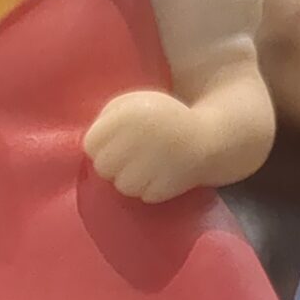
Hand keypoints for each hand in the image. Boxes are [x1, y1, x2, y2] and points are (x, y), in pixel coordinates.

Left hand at [83, 89, 213, 203]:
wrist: (209, 137)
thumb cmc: (164, 117)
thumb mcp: (132, 103)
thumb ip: (107, 118)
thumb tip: (90, 146)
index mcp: (128, 115)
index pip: (91, 145)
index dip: (100, 146)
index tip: (114, 144)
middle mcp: (138, 139)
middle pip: (103, 168)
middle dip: (113, 165)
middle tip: (130, 158)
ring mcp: (153, 165)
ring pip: (123, 186)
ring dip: (131, 180)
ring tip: (147, 167)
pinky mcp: (165, 186)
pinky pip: (145, 196)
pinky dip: (150, 189)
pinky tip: (161, 175)